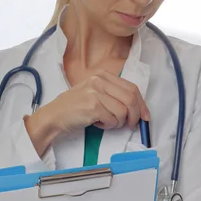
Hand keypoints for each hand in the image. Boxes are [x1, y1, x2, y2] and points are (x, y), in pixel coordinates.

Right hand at [24, 69, 150, 154]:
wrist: (55, 116)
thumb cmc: (76, 107)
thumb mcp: (95, 93)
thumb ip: (114, 95)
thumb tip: (138, 109)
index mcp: (103, 75)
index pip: (132, 88)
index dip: (141, 104)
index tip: (145, 117)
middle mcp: (99, 80)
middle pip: (131, 98)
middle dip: (135, 115)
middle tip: (130, 125)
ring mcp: (95, 92)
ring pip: (123, 111)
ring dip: (118, 122)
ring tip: (107, 122)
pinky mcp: (93, 106)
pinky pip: (112, 119)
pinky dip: (108, 125)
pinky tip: (98, 123)